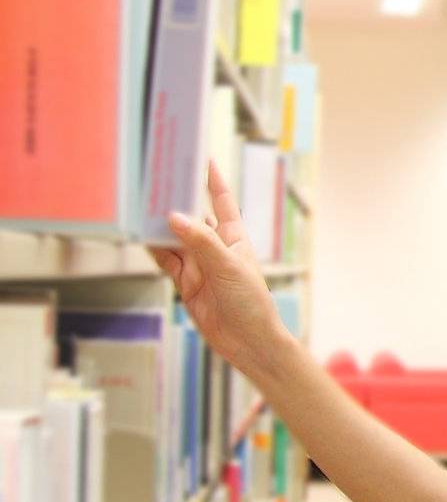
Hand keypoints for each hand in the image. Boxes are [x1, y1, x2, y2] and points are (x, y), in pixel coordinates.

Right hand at [147, 160, 285, 374]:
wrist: (248, 341)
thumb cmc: (250, 302)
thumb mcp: (227, 266)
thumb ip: (200, 242)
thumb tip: (174, 217)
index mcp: (234, 238)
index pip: (223, 203)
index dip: (214, 182)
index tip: (206, 160)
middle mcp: (215, 248)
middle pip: (192, 219)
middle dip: (176, 203)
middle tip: (156, 183)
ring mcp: (199, 266)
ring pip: (174, 240)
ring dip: (160, 227)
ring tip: (141, 207)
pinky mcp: (186, 284)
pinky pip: (166, 261)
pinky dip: (154, 250)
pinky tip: (143, 237)